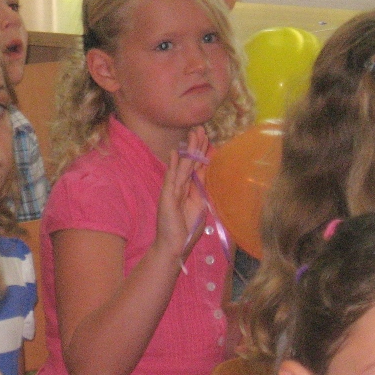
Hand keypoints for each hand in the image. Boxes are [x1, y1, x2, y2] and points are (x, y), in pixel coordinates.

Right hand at [155, 126, 209, 259]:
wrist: (174, 247)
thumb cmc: (186, 230)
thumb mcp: (200, 206)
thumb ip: (201, 189)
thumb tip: (206, 172)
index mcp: (189, 189)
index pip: (197, 167)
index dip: (202, 152)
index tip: (207, 138)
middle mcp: (180, 187)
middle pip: (190, 162)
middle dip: (196, 145)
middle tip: (200, 128)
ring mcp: (172, 191)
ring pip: (182, 166)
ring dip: (188, 150)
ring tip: (192, 134)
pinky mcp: (167, 196)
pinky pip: (171, 178)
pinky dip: (173, 165)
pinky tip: (174, 153)